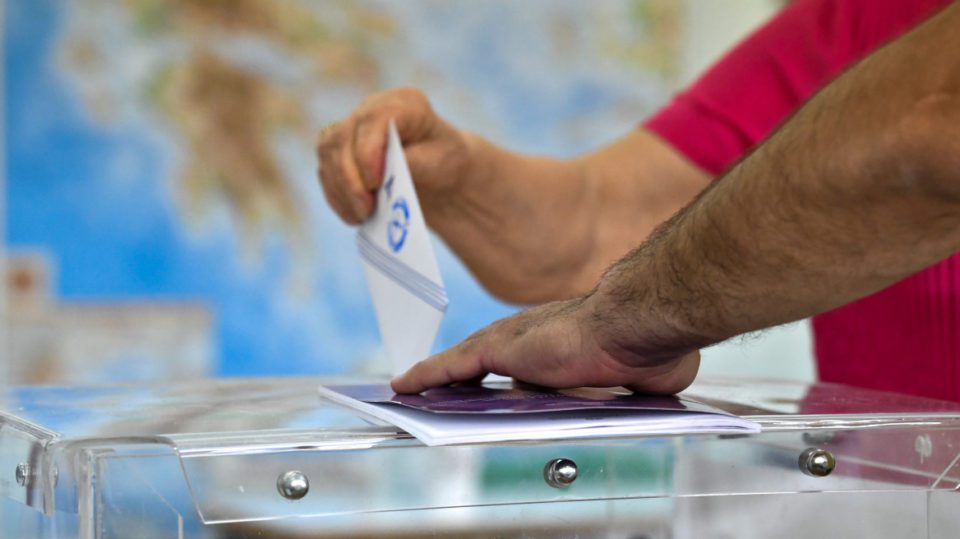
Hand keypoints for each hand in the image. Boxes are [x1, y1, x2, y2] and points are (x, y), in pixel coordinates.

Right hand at [316, 87, 471, 223]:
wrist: (437, 171)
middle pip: (344, 138)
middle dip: (351, 179)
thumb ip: (413, 162)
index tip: (374, 183)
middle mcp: (372, 108)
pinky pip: (325, 170)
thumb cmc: (443, 161)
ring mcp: (352, 126)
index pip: (375, 119)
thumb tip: (384, 174)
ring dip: (341, 190)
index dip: (368, 152)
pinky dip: (336, 195)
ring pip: (329, 154)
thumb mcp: (440, 162)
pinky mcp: (339, 148)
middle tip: (366, 210)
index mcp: (404, 103)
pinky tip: (352, 215)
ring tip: (361, 216)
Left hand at [390, 295, 700, 394]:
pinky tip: (404, 388)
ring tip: (410, 392)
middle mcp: (532, 336)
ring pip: (463, 363)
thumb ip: (624, 385)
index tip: (494, 385)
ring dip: (438, 378)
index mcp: (563, 343)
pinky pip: (451, 368)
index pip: (523, 360)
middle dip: (461, 375)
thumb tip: (628, 391)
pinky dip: (427, 376)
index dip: (505, 373)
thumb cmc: (648, 347)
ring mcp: (514, 340)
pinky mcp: (497, 349)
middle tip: (437, 392)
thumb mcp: (633, 377)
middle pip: (484, 359)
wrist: (637, 325)